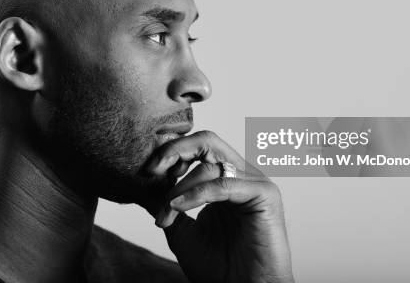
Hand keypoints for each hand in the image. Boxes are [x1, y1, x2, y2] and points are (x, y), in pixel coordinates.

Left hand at [145, 131, 293, 282]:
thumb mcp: (182, 231)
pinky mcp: (264, 194)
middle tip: (152, 170)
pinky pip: (224, 184)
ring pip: (210, 165)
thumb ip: (167, 204)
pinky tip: (177, 207)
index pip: (198, 148)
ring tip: (165, 213)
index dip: (171, 154)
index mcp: (226, 179)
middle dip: (175, 151)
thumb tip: (145, 185)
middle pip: (207, 141)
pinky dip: (196, 194)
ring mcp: (255, 182)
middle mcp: (242, 175)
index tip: (146, 172)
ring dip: (179, 188)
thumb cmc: (220, 267)